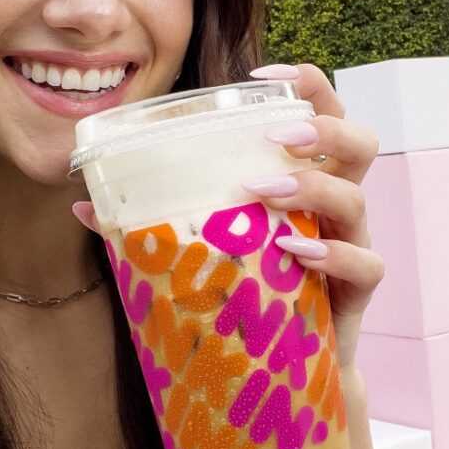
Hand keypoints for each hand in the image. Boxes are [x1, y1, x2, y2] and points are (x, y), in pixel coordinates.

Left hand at [72, 61, 384, 368]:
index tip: (264, 75)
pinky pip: (365, 266)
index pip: (324, 113)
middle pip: (360, 143)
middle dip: (325, 129)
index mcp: (304, 179)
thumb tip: (82, 205)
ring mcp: (350, 247)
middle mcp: (335, 206)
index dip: (308, 84)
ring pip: (358, 197)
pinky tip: (293, 251)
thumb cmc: (245, 292)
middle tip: (276, 136)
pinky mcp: (354, 295)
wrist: (279, 372)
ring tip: (265, 191)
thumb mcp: (202, 249)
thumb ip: (151, 223)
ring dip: (314, 187)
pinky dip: (332, 254)